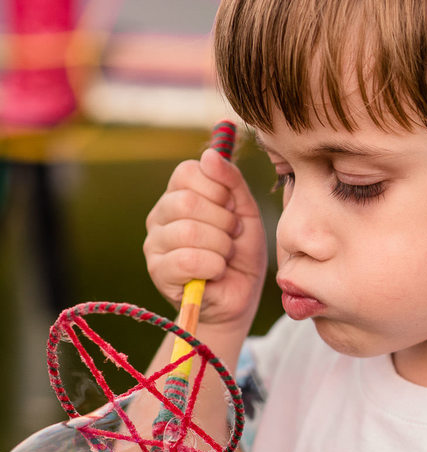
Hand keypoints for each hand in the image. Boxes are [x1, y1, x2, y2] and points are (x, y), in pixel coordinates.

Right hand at [144, 148, 267, 328]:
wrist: (240, 296)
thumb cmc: (241, 252)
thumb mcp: (246, 211)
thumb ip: (231, 181)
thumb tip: (209, 154)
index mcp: (179, 195)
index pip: (188, 171)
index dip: (219, 188)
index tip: (232, 207)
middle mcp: (160, 216)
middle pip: (188, 202)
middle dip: (224, 221)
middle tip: (232, 235)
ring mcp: (155, 244)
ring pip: (189, 231)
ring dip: (221, 246)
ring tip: (226, 255)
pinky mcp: (158, 272)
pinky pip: (188, 259)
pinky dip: (215, 265)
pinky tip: (217, 271)